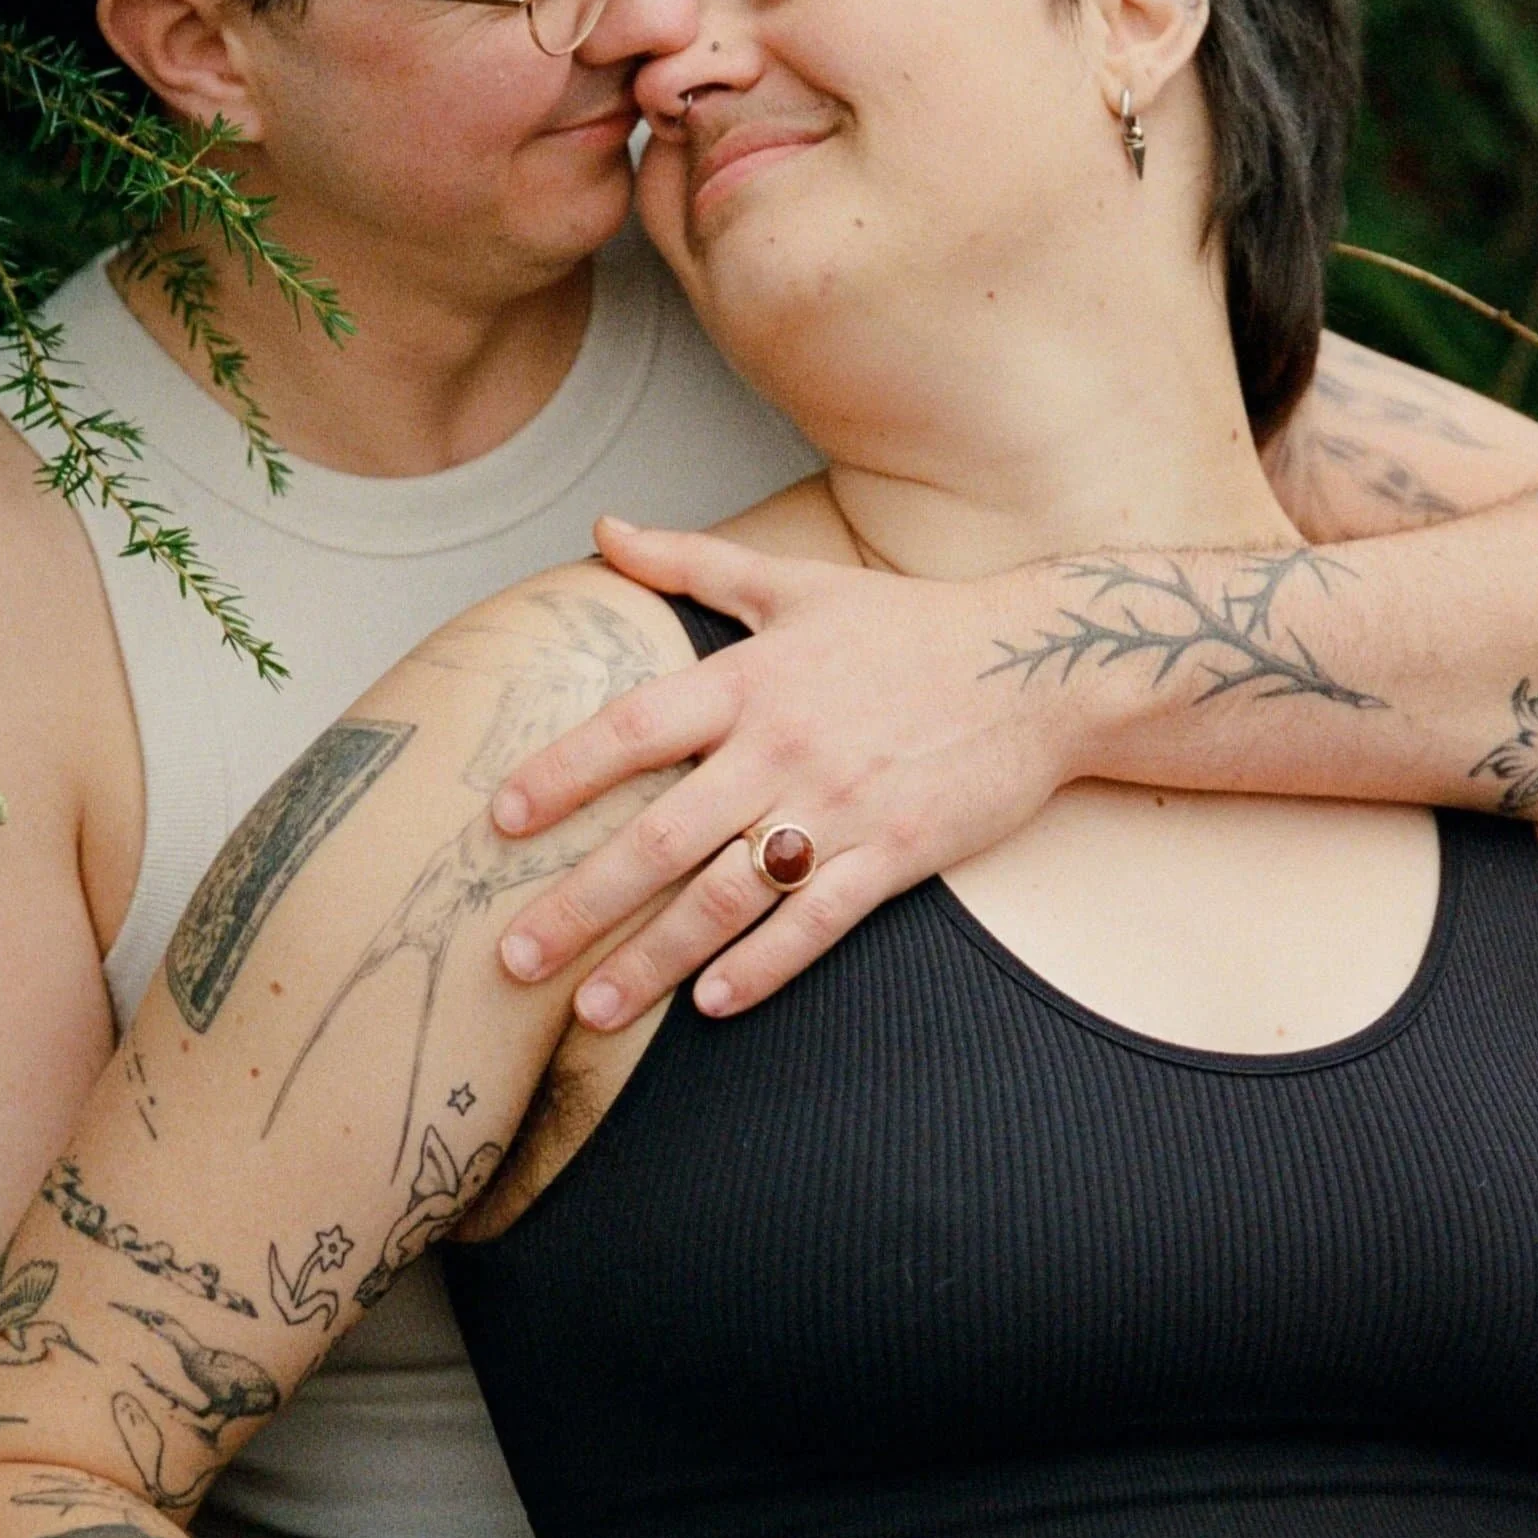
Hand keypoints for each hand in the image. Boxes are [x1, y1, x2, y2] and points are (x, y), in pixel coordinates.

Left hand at [491, 519, 1073, 1023]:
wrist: (1036, 667)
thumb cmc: (909, 627)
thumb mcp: (797, 581)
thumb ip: (692, 560)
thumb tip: (606, 527)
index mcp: (752, 678)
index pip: (632, 729)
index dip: (562, 776)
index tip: (501, 822)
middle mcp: (783, 747)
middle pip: (660, 837)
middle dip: (579, 904)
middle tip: (513, 958)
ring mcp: (840, 806)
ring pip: (727, 897)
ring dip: (652, 958)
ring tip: (590, 1009)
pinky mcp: (897, 853)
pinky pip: (817, 923)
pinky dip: (762, 967)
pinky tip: (712, 1005)